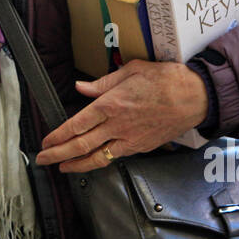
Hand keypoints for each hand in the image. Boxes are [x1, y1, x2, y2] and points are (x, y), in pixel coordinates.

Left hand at [33, 60, 207, 172]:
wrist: (196, 96)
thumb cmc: (166, 79)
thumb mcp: (131, 70)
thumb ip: (102, 82)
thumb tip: (80, 87)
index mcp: (111, 104)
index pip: (77, 124)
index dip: (58, 135)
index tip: (46, 140)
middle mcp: (117, 125)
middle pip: (81, 144)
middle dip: (58, 154)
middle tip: (43, 159)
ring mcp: (130, 139)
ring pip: (97, 157)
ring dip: (75, 164)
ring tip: (61, 167)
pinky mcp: (141, 147)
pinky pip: (115, 157)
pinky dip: (99, 162)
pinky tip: (90, 163)